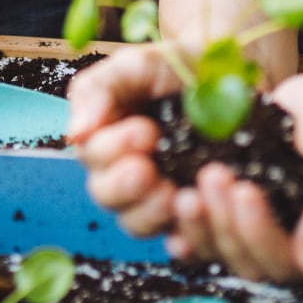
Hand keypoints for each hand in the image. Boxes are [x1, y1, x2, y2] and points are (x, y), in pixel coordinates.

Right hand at [66, 46, 185, 237]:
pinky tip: (191, 222)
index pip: (91, 156)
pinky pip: (180, 237)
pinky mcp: (191, 211)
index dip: (112, 150)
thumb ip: (99, 91)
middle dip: (124, 186)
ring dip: (150, 213)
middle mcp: (123, 171)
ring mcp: (156, 194)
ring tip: (173, 194)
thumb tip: (74, 132)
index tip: (146, 131)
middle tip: (148, 170)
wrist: (228, 75)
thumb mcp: (134, 65)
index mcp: (103, 136)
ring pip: (136, 223)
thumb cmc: (175, 66)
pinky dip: (182, 237)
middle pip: (107, 196)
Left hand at [167, 68, 302, 281]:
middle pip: (247, 259)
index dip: (259, 233)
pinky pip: (207, 225)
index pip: (285, 260)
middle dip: (224, 221)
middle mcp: (291, 241)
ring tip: (188, 185)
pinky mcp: (235, 205)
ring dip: (200, 222)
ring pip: (221, 247)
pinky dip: (186, 219)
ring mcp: (262, 224)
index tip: (245, 189)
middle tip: (212, 175)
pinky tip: (170, 198)